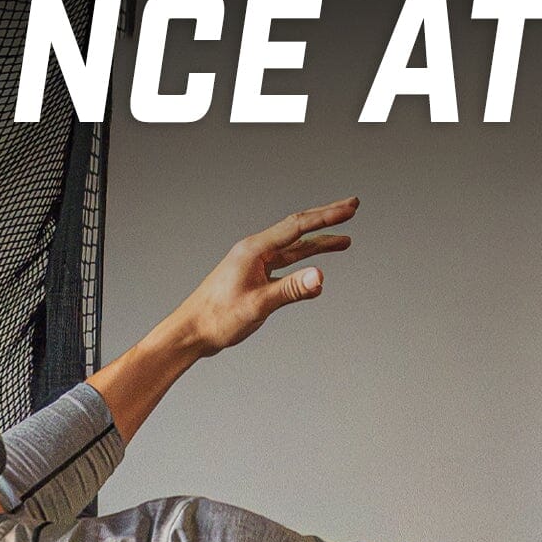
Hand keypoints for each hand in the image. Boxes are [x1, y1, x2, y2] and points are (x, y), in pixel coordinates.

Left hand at [172, 198, 358, 356]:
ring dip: (318, 245)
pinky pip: (283, 267)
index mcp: (254, 250)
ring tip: (343, 241)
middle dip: (326, 220)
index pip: (298, 226)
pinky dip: (301, 267)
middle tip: (352, 208)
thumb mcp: (257, 305)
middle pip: (297, 230)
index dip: (327, 217)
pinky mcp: (253, 279)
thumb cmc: (215, 319)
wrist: (190, 333)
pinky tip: (313, 274)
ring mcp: (254, 265)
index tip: (350, 208)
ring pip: (293, 250)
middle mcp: (255, 252)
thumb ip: (290, 290)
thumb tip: (320, 278)